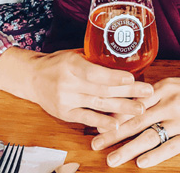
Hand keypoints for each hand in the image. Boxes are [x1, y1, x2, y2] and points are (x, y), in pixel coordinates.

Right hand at [0, 47, 152, 130]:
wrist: (32, 77)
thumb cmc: (58, 63)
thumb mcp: (75, 55)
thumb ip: (94, 60)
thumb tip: (122, 61)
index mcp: (72, 64)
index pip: (96, 73)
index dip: (114, 77)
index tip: (133, 79)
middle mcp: (68, 83)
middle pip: (102, 90)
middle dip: (127, 93)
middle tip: (147, 94)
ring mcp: (66, 100)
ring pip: (98, 105)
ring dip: (121, 108)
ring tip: (140, 110)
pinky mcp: (64, 113)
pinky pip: (86, 119)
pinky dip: (102, 122)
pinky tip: (117, 125)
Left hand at [91, 66, 179, 167]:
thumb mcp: (173, 84)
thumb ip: (153, 93)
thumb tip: (129, 102)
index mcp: (162, 89)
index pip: (133, 102)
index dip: (114, 114)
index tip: (95, 121)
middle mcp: (169, 103)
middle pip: (136, 120)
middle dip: (113, 134)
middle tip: (95, 143)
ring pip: (149, 136)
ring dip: (128, 149)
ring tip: (112, 159)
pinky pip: (170, 147)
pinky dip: (154, 156)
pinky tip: (141, 163)